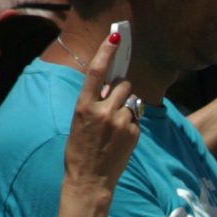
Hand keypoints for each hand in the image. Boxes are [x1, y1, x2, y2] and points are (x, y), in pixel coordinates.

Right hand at [64, 25, 144, 189]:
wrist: (89, 180)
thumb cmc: (79, 150)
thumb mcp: (79, 122)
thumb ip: (93, 102)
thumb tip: (108, 89)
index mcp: (84, 105)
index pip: (97, 71)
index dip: (106, 51)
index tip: (115, 36)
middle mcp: (103, 111)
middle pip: (123, 85)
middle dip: (121, 89)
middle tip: (113, 103)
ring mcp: (121, 122)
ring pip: (132, 100)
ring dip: (127, 106)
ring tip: (115, 125)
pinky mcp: (134, 133)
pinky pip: (136, 118)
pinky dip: (131, 123)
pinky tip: (120, 138)